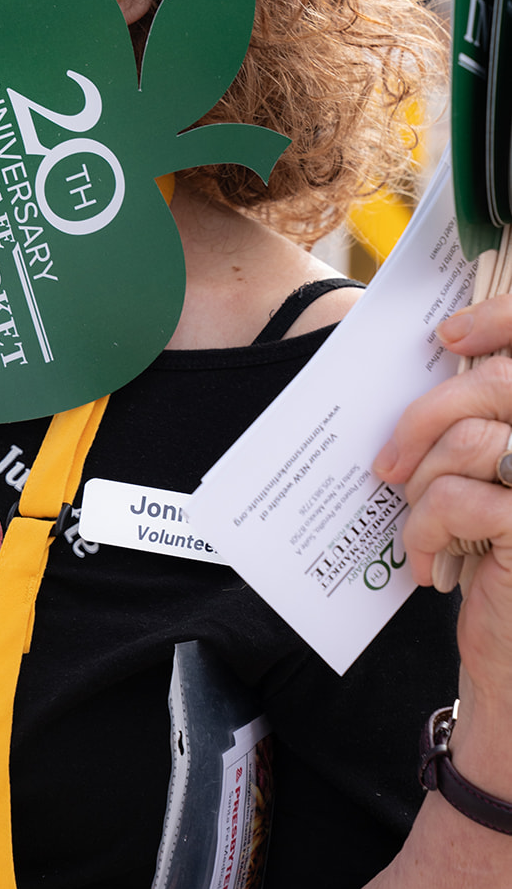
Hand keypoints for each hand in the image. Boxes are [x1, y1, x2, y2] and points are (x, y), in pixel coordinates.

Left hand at [374, 294, 511, 711]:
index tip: (449, 337)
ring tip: (417, 527)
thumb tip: (443, 352)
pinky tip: (428, 565)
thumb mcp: (492, 482)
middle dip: (426, 416)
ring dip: (423, 487)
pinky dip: (426, 529)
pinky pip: (460, 498)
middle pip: (498, 385)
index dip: (503, 318)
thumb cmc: (501, 570)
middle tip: (388, 466)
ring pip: (470, 442)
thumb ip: (481, 422)